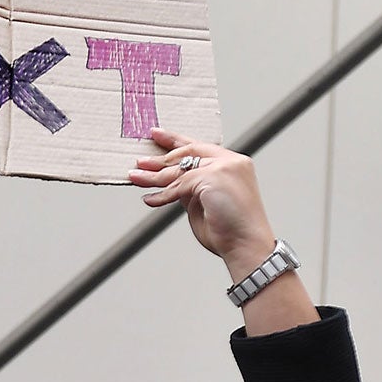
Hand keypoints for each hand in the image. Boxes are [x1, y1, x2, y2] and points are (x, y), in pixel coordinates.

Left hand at [128, 129, 278, 282]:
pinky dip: (163, 195)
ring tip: (136, 177)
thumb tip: (171, 183)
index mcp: (233, 164)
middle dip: (161, 158)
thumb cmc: (228, 231)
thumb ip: (191, 188)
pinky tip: (150, 199)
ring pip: (181, 169)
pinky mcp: (214, 178)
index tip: (158, 136)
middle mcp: (230, 161)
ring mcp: (224, 167)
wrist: (246, 245)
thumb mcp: (204, 203)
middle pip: (188, 152)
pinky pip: (180, 185)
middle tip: (140, 160)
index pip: (200, 147)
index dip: (177, 141)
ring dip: (154, 176)